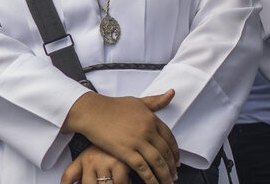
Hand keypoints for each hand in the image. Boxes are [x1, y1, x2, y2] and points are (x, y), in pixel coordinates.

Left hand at [61, 145, 129, 183]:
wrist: (125, 129)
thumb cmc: (110, 146)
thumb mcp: (94, 155)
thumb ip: (85, 171)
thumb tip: (79, 182)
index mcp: (83, 158)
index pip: (69, 175)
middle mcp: (90, 160)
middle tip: (102, 181)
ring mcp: (103, 162)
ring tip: (114, 179)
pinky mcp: (118, 164)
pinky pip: (119, 182)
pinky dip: (124, 183)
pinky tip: (126, 179)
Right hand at [64, 91, 178, 183]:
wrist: (92, 111)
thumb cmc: (111, 106)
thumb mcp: (137, 101)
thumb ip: (155, 101)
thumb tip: (171, 94)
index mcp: (151, 119)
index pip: (170, 139)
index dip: (175, 152)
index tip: (176, 161)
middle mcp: (147, 130)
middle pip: (166, 153)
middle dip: (172, 167)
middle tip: (174, 175)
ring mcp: (137, 141)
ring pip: (158, 163)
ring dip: (165, 176)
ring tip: (168, 182)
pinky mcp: (126, 152)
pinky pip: (143, 169)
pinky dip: (151, 179)